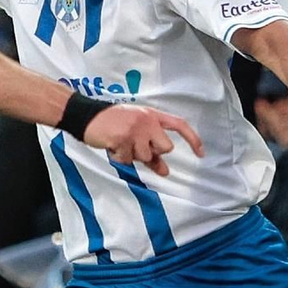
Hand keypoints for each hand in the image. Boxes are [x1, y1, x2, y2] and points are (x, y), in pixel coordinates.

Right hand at [81, 105, 203, 177]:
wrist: (87, 116)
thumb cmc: (112, 123)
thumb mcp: (135, 130)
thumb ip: (151, 150)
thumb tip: (166, 172)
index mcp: (152, 115)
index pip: (179, 125)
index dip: (193, 139)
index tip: (201, 154)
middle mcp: (147, 121)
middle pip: (165, 147)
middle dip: (153, 153)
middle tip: (134, 145)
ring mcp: (135, 129)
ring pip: (146, 157)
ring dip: (133, 156)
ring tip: (120, 143)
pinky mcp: (123, 139)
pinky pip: (128, 160)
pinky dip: (120, 157)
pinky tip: (112, 145)